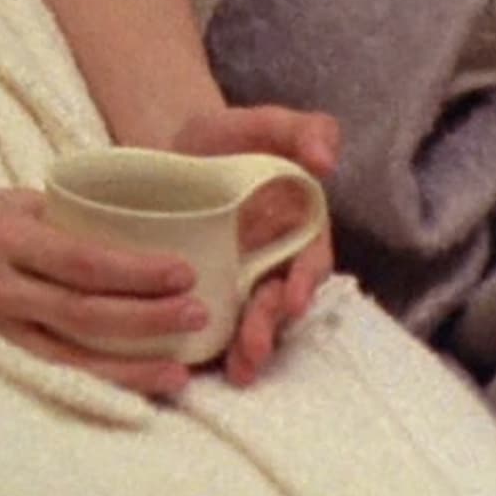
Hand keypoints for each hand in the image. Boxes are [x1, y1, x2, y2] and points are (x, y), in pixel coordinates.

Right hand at [0, 177, 214, 399]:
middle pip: (83, 305)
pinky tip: (116, 391)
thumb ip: (46, 217)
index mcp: (10, 226)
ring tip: (174, 373)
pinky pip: (32, 364)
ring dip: (124, 363)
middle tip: (198, 320)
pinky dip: (78, 379)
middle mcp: (0, 272)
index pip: (84, 252)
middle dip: (146, 317)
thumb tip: (106, 229)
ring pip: (63, 348)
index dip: (137, 268)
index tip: (185, 271)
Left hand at [151, 104, 342, 386]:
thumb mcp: (265, 124)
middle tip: (254, 352)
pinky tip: (191, 368)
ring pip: (250, 326)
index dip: (305, 284)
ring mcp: (237, 285)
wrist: (169, 148)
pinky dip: (205, 351)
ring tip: (237, 372)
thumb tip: (326, 161)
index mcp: (296, 231)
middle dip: (270, 331)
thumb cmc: (227, 137)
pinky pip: (208, 329)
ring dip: (247, 350)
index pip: (309, 265)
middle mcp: (271, 266)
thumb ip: (305, 131)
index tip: (293, 299)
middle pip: (278, 307)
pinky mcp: (200, 297)